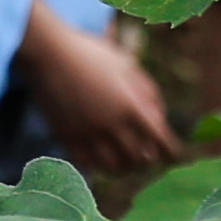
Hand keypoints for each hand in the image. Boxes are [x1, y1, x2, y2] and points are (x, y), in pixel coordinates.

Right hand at [21, 4, 180, 179]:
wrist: (47, 52)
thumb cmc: (90, 53)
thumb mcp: (126, 64)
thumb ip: (147, 91)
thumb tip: (158, 117)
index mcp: (132, 105)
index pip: (161, 140)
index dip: (171, 152)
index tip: (172, 156)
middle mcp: (113, 124)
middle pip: (140, 158)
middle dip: (148, 160)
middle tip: (147, 158)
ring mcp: (89, 133)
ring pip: (115, 167)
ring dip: (125, 168)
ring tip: (126, 164)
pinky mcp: (67, 137)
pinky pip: (89, 165)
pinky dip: (100, 167)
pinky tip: (102, 162)